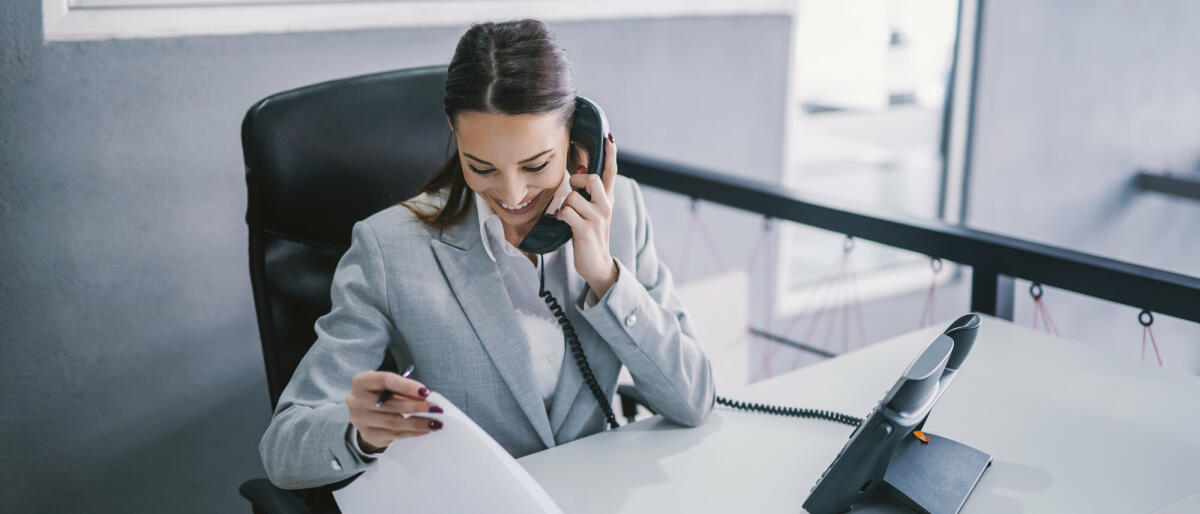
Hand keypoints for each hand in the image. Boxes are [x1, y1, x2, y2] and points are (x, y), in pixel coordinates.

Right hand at [346, 370, 442, 452]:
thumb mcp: (388, 386)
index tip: (426, 392)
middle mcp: (356, 401)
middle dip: (417, 407)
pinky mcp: (368, 435)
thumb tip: (426, 397)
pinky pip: (394, 435)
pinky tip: (426, 430)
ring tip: (435, 422)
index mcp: (361, 382)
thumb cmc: (382, 394)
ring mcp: (360, 420)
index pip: (385, 381)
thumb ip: (403, 388)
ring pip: (393, 422)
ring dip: (418, 423)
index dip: (407, 386)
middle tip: (436, 409)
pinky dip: (413, 432)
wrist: (365, 413)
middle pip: (390, 404)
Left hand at [557, 133, 619, 297]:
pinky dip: (559, 217)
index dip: (610, 155)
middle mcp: (606, 206)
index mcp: (608, 199)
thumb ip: (588, 194)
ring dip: (564, 206)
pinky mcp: (585, 229)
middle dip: (576, 182)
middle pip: (590, 178)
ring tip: (569, 217)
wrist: (597, 264)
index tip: (609, 138)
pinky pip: (565, 212)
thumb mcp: (593, 212)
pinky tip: (564, 224)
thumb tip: (578, 173)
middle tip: (573, 193)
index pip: (611, 172)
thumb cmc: (590, 235)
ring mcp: (597, 218)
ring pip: (572, 197)